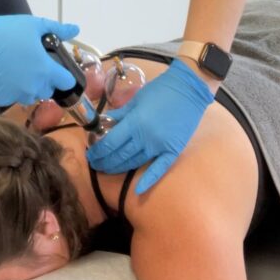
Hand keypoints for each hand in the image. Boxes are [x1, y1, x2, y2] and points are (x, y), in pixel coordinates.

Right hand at [0, 14, 79, 105]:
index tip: (57, 69)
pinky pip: (10, 98)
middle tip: (32, 65)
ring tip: (16, 70)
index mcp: (45, 71)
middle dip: (44, 81)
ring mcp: (16, 96)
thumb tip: (76, 29)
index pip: (66, 82)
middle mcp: (33, 87)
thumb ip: (58, 30)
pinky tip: (2, 75)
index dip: (63, 76)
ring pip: (29, 96)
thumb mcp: (34, 25)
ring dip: (27, 87)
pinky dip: (9, 89)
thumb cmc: (6, 32)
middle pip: (47, 91)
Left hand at [87, 59, 214, 193]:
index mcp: (135, 122)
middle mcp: (145, 138)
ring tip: (107, 170)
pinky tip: (138, 190)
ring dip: (119, 168)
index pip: (110, 142)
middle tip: (95, 164)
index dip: (98, 151)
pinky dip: (149, 180)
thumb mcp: (136, 99)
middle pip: (120, 155)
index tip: (90, 154)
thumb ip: (120, 114)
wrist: (189, 89)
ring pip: (135, 162)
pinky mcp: (173, 151)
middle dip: (105, 161)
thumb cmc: (160, 90)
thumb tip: (104, 123)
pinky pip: (160, 169)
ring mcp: (160, 146)